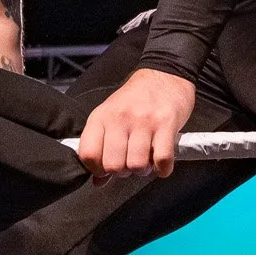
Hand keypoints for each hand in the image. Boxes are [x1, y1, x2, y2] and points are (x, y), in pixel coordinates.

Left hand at [78, 68, 196, 180]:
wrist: (165, 73)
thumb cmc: (136, 98)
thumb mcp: (111, 116)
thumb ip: (102, 147)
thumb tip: (98, 181)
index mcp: (101, 117)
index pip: (88, 154)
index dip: (97, 169)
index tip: (106, 169)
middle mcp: (120, 118)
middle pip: (113, 165)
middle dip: (123, 172)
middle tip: (129, 163)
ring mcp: (144, 121)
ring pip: (137, 165)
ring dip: (143, 170)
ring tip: (146, 160)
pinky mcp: (166, 124)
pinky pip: (162, 159)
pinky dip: (162, 168)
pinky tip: (161, 162)